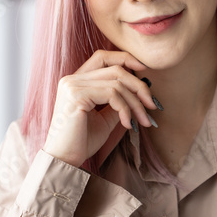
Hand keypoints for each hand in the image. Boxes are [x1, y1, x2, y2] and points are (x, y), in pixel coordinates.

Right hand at [43, 50, 158, 168]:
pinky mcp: (76, 95)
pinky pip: (112, 94)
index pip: (103, 57)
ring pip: (117, 83)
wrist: (64, 159)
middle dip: (139, 86)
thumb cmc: (82, 141)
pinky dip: (125, 109)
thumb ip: (118, 101)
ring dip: (136, 103)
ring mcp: (73, 85)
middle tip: (152, 105)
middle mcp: (72, 79)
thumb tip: (141, 92)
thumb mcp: (105, 117)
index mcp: (76, 81)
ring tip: (143, 121)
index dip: (125, 58)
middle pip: (115, 69)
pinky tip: (128, 124)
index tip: (145, 70)